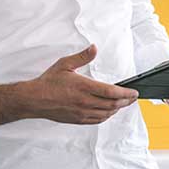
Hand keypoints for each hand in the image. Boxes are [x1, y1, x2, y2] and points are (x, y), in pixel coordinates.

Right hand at [21, 45, 138, 124]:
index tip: (134, 92)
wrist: (34, 100)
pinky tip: (109, 112)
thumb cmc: (48, 82)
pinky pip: (97, 120)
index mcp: (83, 87)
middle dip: (126, 101)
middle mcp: (84, 102)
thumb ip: (82, 57)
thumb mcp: (65, 64)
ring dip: (117, 109)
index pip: (111, 92)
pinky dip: (106, 116)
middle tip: (133, 98)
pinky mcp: (77, 120)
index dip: (126, 93)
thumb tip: (94, 48)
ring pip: (106, 114)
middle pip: (112, 104)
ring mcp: (81, 113)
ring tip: (124, 104)